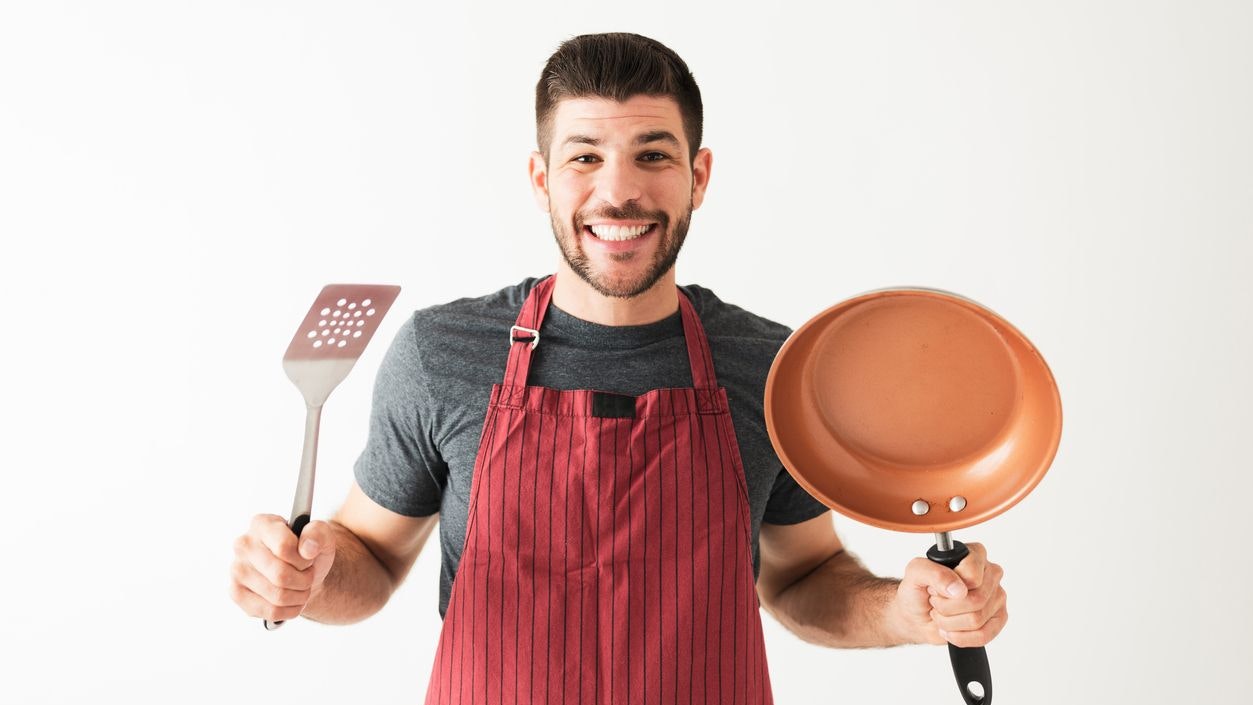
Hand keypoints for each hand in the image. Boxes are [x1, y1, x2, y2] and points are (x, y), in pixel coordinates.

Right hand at [229, 514, 336, 622]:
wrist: (300, 571)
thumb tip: (307, 548)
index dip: (304, 559)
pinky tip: (293, 600)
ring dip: (299, 596)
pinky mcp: (236, 593)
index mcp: (262, 524)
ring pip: (277, 596)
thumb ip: (318, 533)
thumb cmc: (308, 550)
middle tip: (308, 575)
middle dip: (304, 580)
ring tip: (302, 587)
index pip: (284, 548)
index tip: (308, 558)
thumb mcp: (322, 535)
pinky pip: (269, 611)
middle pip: (280, 575)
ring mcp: (237, 570)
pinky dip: (289, 610)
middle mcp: (243, 545)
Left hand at [892, 542, 1007, 647]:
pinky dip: (960, 637)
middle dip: (946, 607)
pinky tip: (951, 630)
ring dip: (949, 622)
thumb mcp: (915, 573)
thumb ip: (932, 572)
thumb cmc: (918, 591)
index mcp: (974, 554)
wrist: (916, 615)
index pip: (972, 575)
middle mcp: (990, 573)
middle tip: (936, 602)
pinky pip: (983, 636)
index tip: (935, 587)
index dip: (948, 587)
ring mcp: (997, 597)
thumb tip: (958, 588)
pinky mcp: (998, 619)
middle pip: (976, 600)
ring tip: (942, 614)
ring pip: (976, 619)